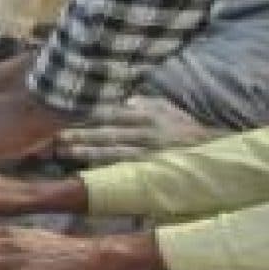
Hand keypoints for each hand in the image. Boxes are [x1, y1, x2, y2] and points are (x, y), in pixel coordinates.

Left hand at [53, 96, 216, 167]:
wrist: (211, 146)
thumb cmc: (181, 125)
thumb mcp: (162, 106)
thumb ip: (139, 101)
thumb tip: (119, 98)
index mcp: (145, 112)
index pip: (111, 112)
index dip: (88, 115)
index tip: (65, 116)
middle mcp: (145, 130)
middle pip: (107, 131)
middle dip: (82, 135)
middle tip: (57, 137)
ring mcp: (149, 150)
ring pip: (114, 151)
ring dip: (89, 152)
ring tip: (67, 153)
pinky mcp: (152, 167)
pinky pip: (126, 167)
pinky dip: (108, 168)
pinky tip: (90, 171)